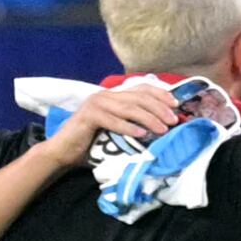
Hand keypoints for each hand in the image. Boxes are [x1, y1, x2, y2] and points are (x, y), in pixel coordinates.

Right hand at [55, 75, 187, 150]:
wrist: (63, 152)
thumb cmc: (92, 144)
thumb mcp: (117, 130)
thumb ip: (134, 124)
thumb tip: (163, 127)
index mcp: (113, 95)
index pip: (141, 88)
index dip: (160, 94)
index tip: (176, 105)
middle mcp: (105, 95)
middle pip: (138, 97)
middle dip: (159, 108)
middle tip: (173, 120)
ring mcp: (96, 104)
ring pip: (128, 108)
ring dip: (148, 119)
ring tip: (162, 129)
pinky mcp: (88, 116)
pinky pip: (112, 120)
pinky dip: (128, 127)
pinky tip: (141, 135)